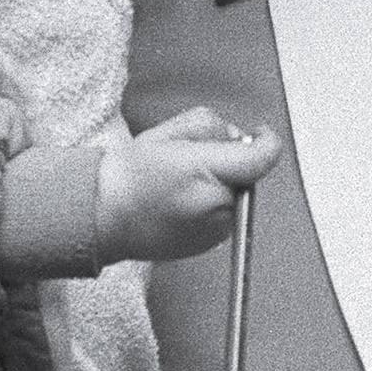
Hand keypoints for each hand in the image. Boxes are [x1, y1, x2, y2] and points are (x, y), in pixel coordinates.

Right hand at [99, 108, 281, 261]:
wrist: (104, 218)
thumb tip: (237, 137)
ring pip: (236, 194)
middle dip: (229, 160)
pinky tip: (180, 202)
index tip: (261, 134)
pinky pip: (224, 214)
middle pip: (247, 173)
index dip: (266, 141)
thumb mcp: (170, 131)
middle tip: (192, 159)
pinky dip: (211, 204)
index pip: (261, 158)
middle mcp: (217, 206)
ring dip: (220, 183)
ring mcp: (216, 230)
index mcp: (207, 173)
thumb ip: (213, 127)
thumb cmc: (130, 176)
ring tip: (181, 183)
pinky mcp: (210, 244)